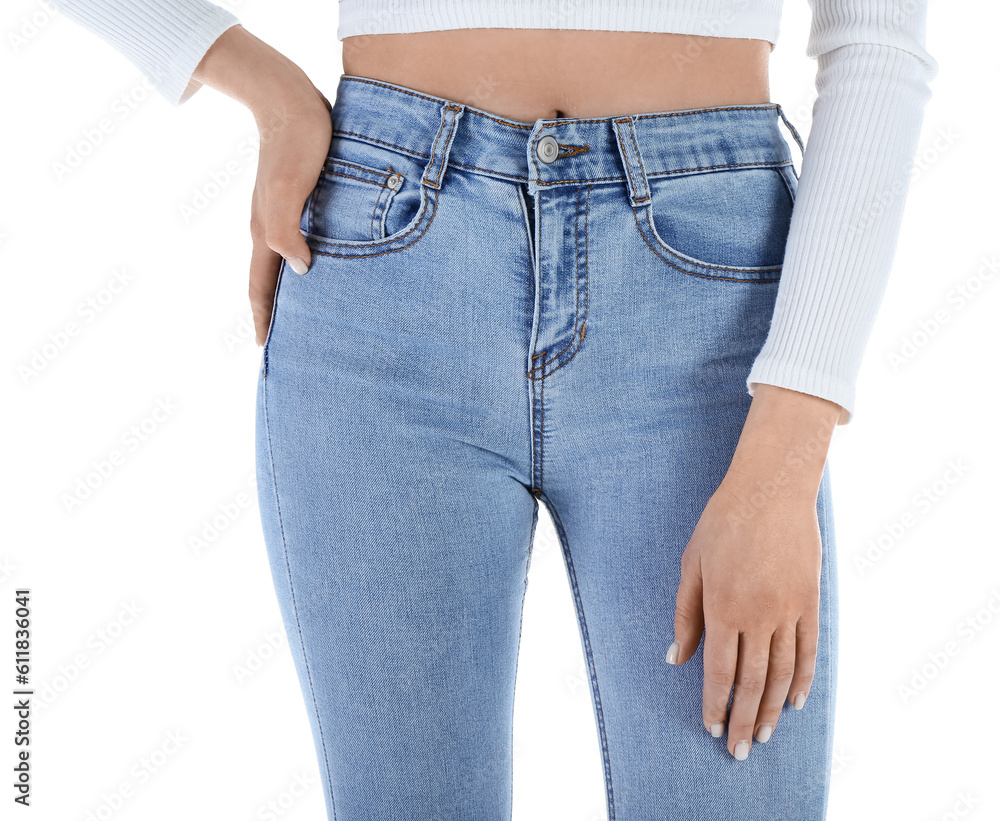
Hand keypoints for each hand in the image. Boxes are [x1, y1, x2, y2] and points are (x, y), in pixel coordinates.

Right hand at [189, 25, 332, 345]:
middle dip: (273, 313)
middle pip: (268, 281)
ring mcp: (282, 214)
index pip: (261, 286)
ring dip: (288, 292)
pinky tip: (317, 268)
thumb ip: (287, 230)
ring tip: (302, 316)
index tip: (265, 349)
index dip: (263, 318)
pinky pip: (297, 242)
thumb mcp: (290, 187)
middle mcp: (270, 227)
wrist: (290, 97)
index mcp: (265, 231)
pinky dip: (302, 264)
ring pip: (282, 263)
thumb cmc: (297, 142)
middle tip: (284, 344)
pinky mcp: (298, 200)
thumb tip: (299, 271)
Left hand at [669, 471, 821, 759]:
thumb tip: (675, 658)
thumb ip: (685, 615)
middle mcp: (758, 616)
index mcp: (722, 608)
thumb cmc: (722, 523)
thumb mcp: (691, 564)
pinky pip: (809, 651)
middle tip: (741, 751)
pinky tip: (796, 702)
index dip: (715, 705)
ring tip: (766, 736)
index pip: (719, 672)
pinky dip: (803, 680)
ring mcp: (788, 610)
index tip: (712, 728)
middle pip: (753, 683)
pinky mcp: (810, 602)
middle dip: (745, 721)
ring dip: (773, 710)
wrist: (771, 490)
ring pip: (782, 674)